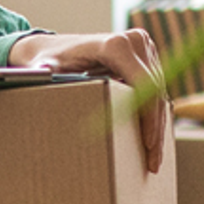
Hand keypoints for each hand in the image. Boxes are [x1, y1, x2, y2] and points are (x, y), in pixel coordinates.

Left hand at [12, 28, 171, 173]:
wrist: (54, 47)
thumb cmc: (49, 61)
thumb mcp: (45, 69)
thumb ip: (45, 73)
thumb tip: (43, 76)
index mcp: (114, 45)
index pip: (143, 84)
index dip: (149, 116)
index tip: (148, 144)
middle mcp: (133, 41)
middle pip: (155, 91)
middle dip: (156, 129)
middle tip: (153, 163)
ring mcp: (143, 46)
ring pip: (159, 92)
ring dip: (159, 125)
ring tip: (153, 158)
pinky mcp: (146, 56)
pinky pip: (156, 89)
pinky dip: (154, 114)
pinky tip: (151, 139)